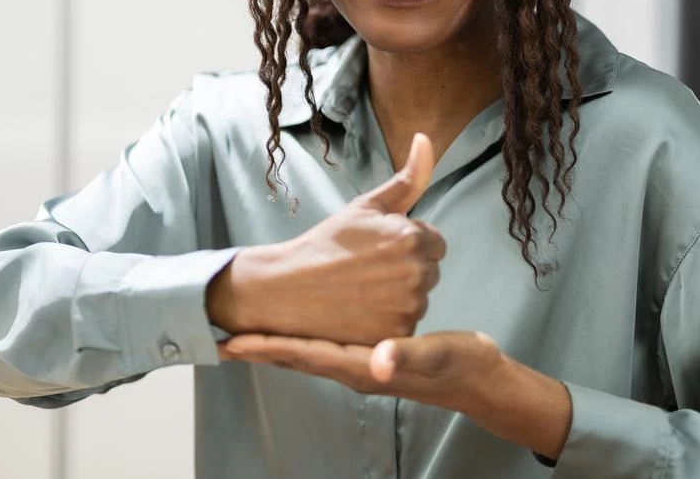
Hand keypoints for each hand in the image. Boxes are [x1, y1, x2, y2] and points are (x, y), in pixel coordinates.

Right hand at [208, 133, 444, 345]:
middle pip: (430, 272)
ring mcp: (407, 308)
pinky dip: (388, 321)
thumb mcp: (366, 206)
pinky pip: (407, 326)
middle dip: (406, 269)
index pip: (435, 243)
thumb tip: (427, 139)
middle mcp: (416, 273)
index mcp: (413, 238)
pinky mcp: (396, 336)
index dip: (406, 244)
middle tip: (366, 270)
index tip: (377, 249)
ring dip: (398, 296)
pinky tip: (361, 312)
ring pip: (419, 299)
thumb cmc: (327, 244)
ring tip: (361, 290)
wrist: (287, 289)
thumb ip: (408, 178)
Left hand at [217, 330, 502, 413]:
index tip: (229, 341)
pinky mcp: (373, 352)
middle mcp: (356, 367)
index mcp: (363, 366)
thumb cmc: (460, 366)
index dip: (266, 347)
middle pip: (295, 356)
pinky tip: (300, 320)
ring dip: (276, 340)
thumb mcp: (437, 355)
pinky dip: (303, 334)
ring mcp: (362, 362)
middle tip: (217, 332)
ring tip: (246, 327)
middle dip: (258, 345)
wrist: (481, 379)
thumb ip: (408, 357)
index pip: (303, 355)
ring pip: (307, 350)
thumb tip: (380, 359)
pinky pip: (326, 343)